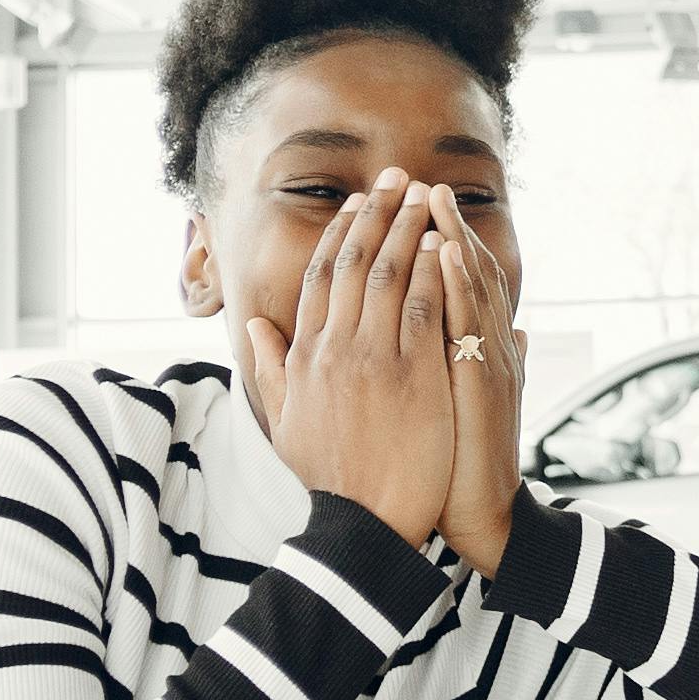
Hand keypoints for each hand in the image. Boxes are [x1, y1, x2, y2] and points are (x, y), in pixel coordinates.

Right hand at [241, 172, 463, 546]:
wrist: (364, 522)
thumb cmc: (330, 477)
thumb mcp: (286, 421)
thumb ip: (271, 370)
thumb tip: (255, 328)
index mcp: (305, 356)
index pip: (318, 278)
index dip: (338, 236)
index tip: (356, 204)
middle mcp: (334, 349)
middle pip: (353, 264)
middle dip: (376, 214)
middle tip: (396, 177)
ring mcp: (374, 358)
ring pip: (389, 275)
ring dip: (407, 229)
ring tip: (425, 195)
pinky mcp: (414, 374)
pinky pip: (424, 307)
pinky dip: (433, 270)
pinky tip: (444, 243)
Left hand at [432, 212, 520, 575]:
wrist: (480, 517)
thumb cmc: (461, 463)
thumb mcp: (466, 401)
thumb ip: (486, 361)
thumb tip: (516, 329)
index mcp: (478, 352)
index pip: (457, 285)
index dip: (440, 242)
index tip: (414, 205)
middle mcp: (488, 350)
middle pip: (466, 275)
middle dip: (444, 228)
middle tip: (421, 184)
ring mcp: (489, 366)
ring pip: (471, 290)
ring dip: (452, 240)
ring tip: (433, 200)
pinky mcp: (483, 388)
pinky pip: (468, 327)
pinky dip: (457, 287)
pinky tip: (442, 256)